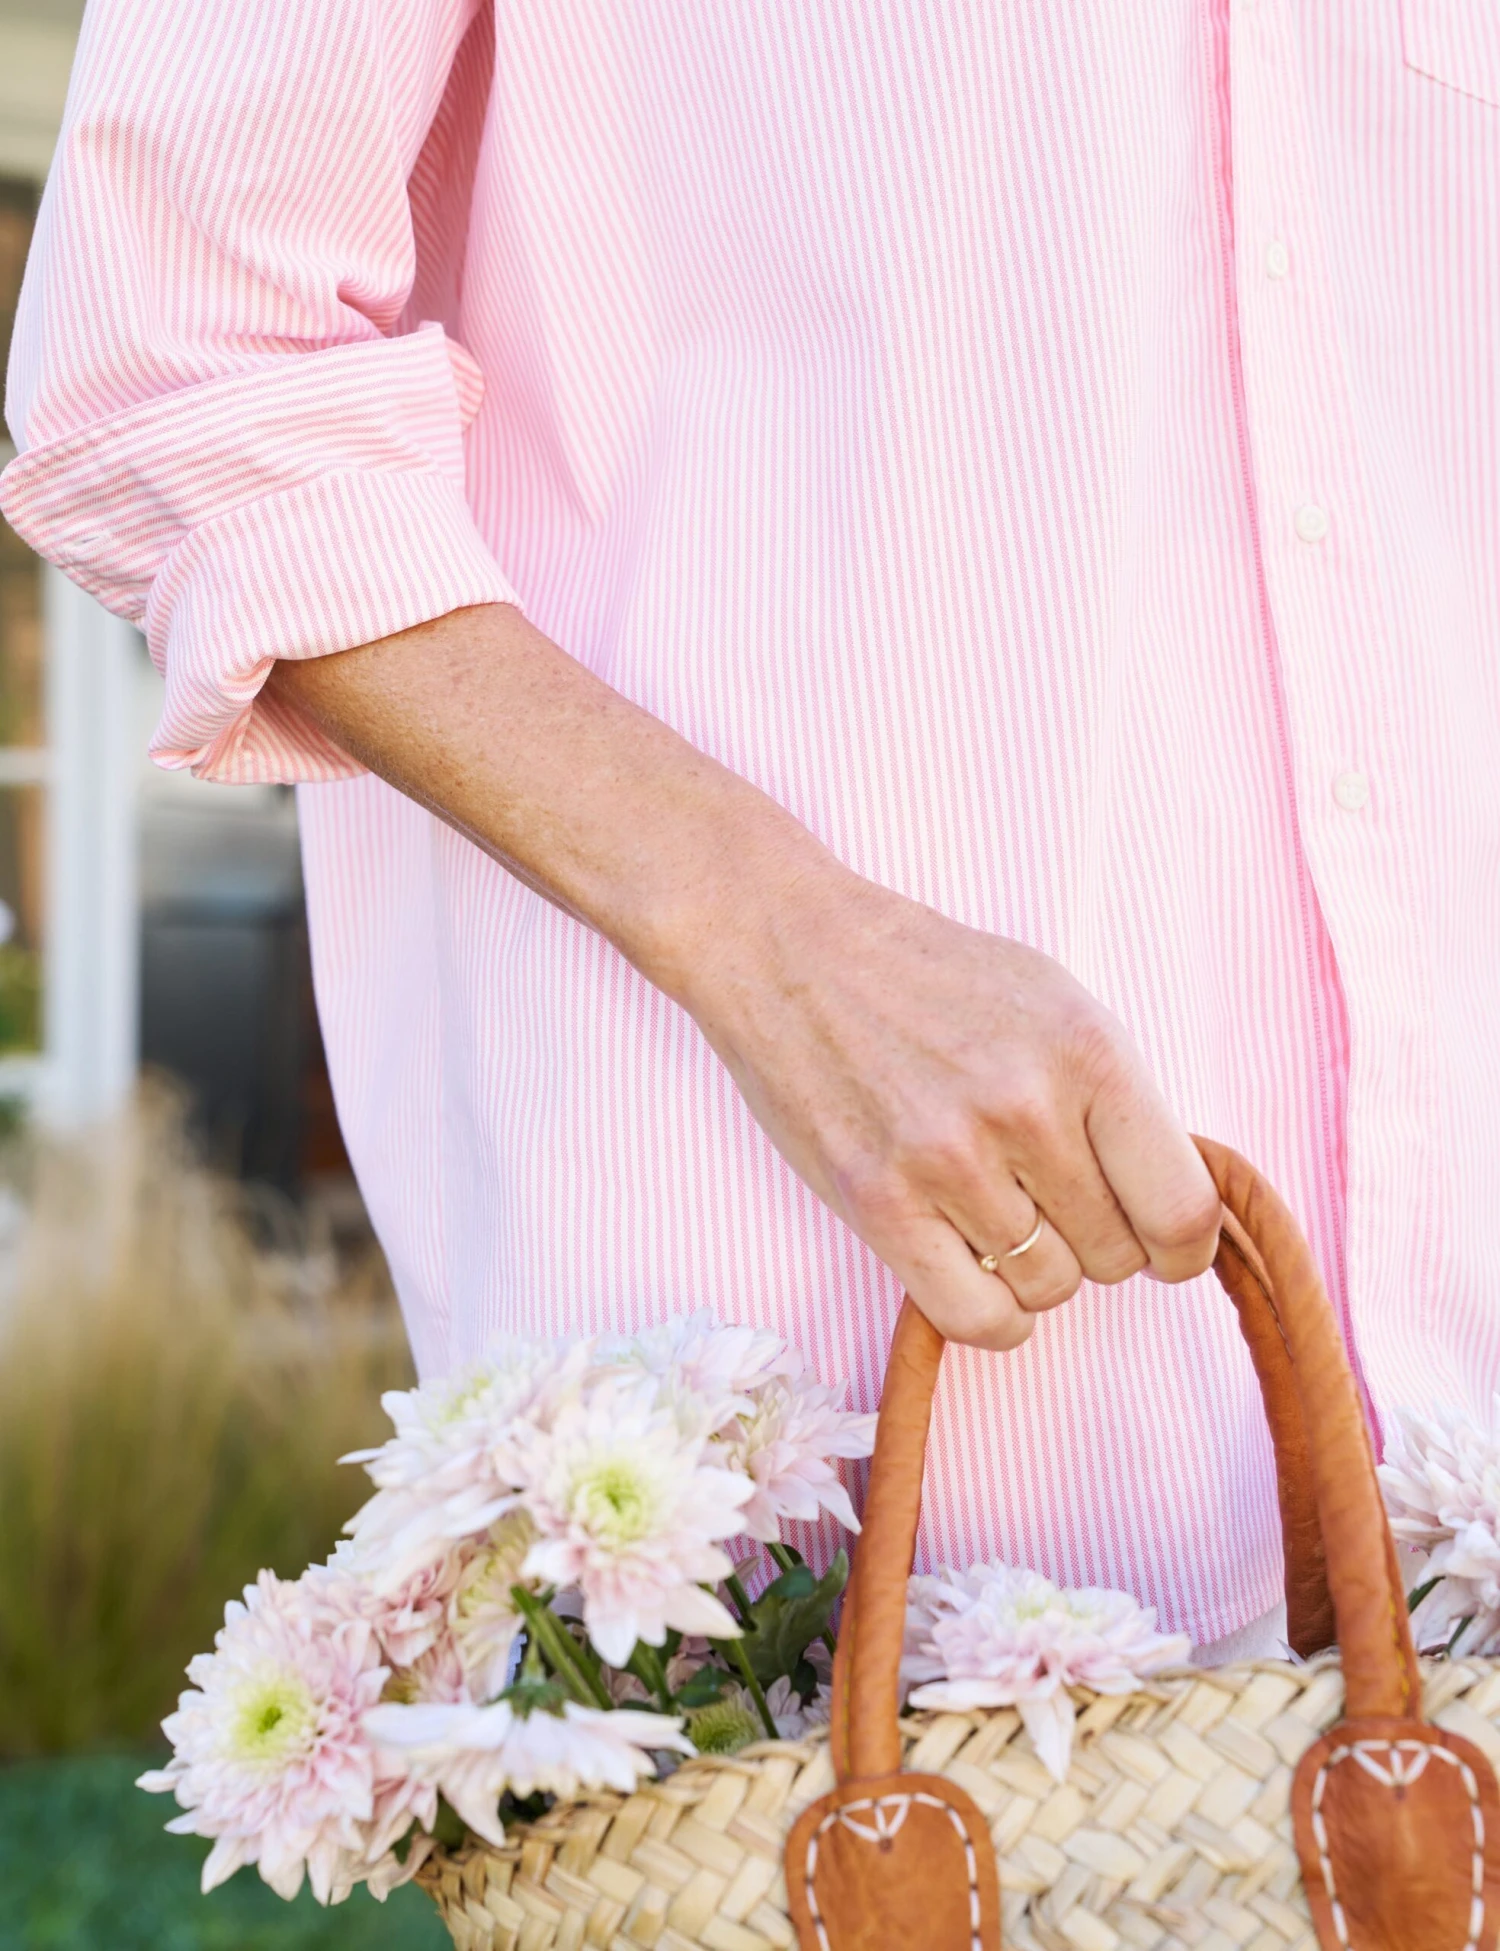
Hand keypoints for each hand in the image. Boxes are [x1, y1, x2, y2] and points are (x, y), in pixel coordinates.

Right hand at [684, 855, 1221, 1349]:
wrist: (794, 951)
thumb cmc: (930, 976)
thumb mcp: (1054, 1000)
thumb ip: (1117, 1098)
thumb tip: (1173, 1209)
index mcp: (1087, 1050)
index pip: (1181, 1209)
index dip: (1185, 1250)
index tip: (1169, 1252)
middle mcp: (1023, 1108)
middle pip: (1115, 1256)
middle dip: (1097, 1241)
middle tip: (1050, 1197)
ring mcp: (947, 1160)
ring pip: (1047, 1288)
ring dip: (1034, 1268)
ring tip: (996, 1208)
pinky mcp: (878, 1203)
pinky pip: (977, 1318)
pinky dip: (992, 1313)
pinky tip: (976, 1267)